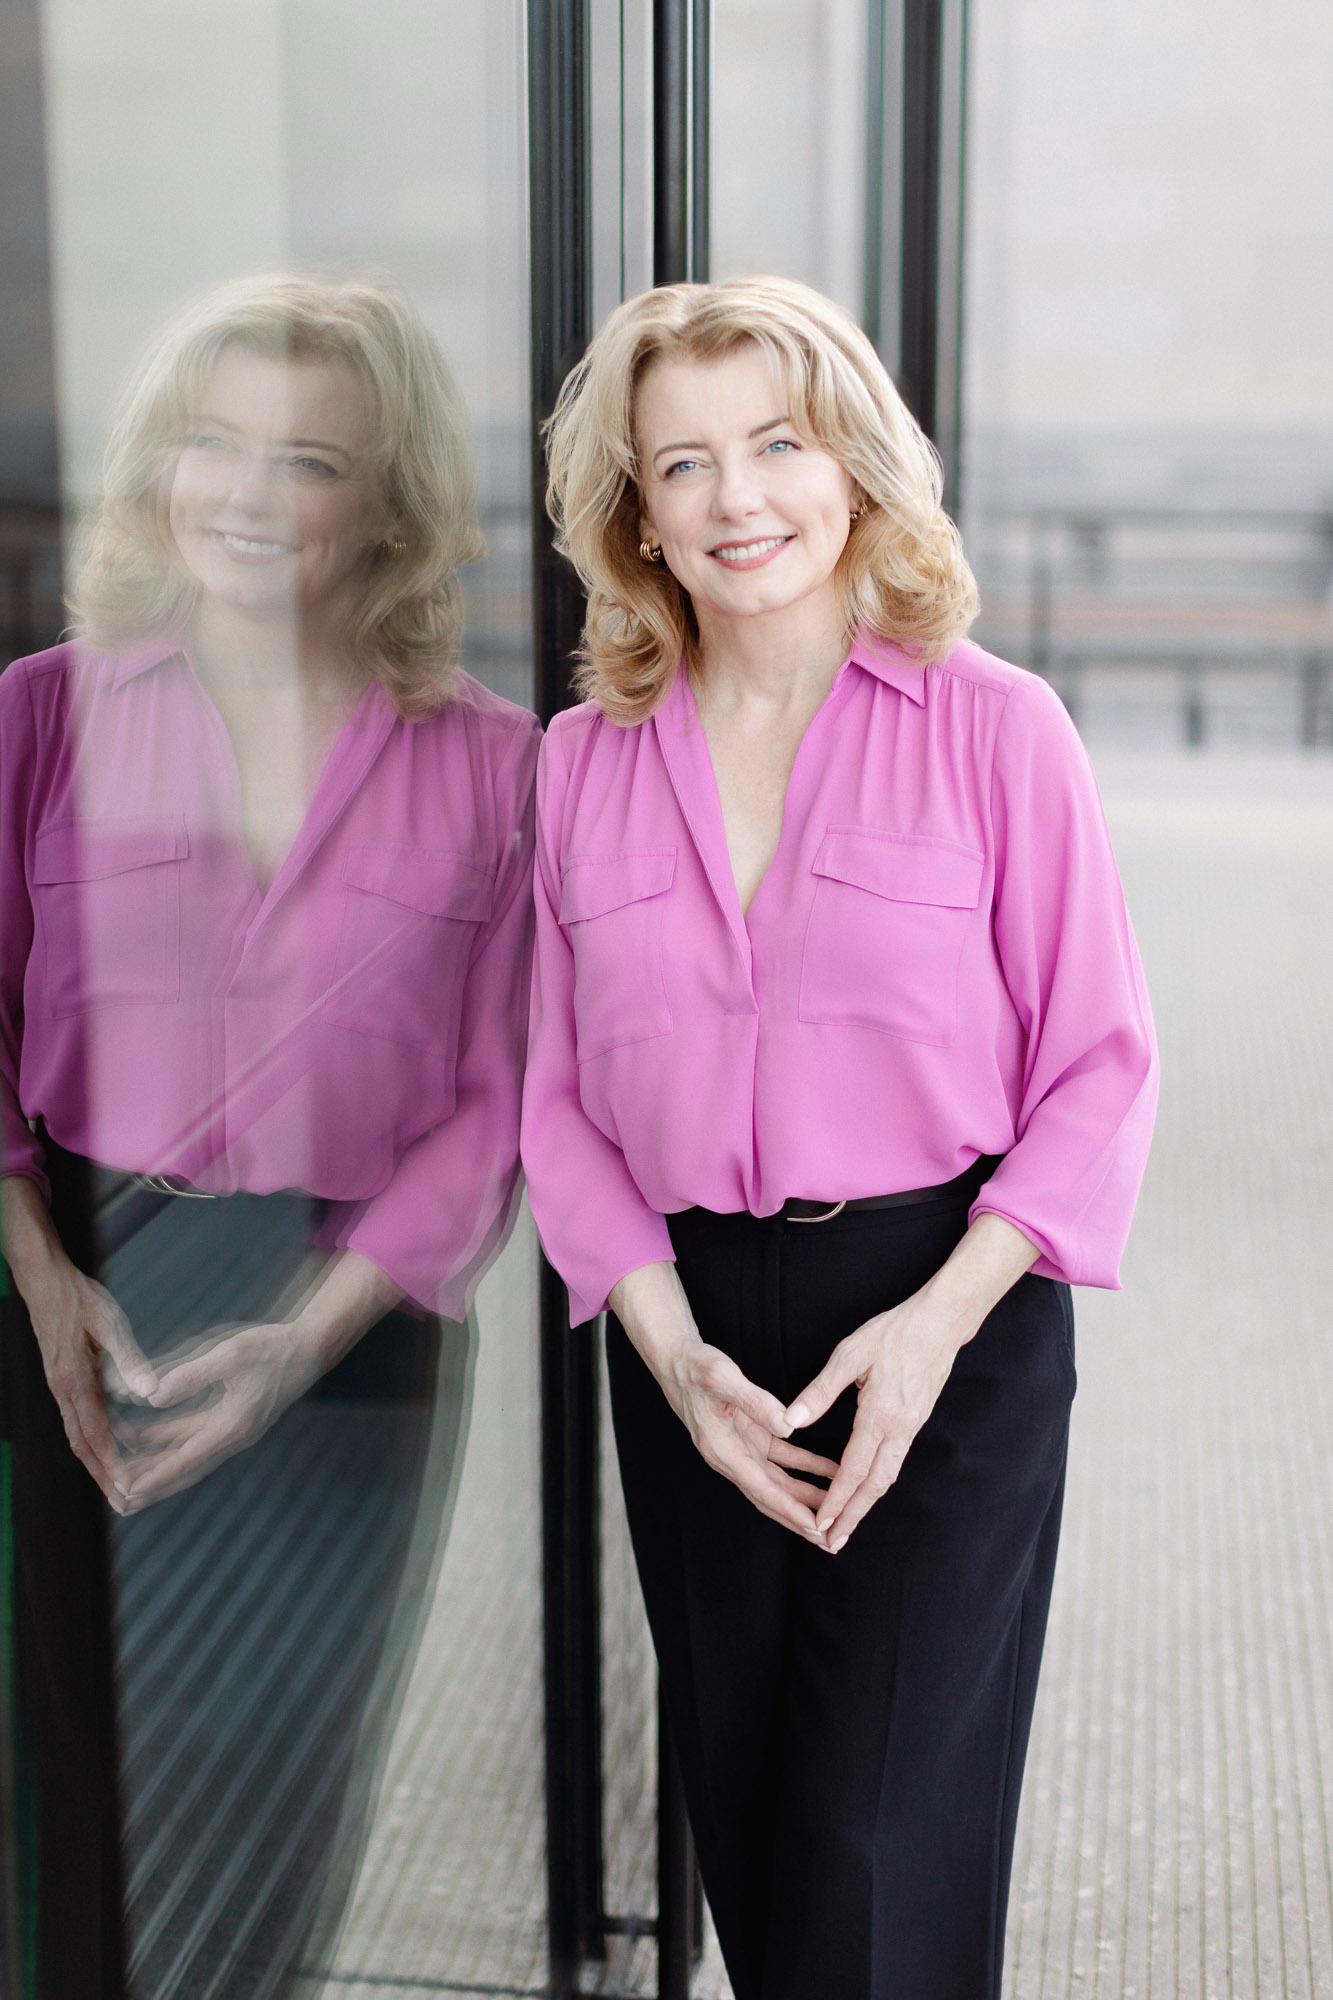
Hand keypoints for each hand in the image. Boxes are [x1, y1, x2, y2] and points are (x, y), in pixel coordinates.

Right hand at [1, 1176, 156, 1511]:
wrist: (44, 1281)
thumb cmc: (79, 1298)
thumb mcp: (109, 1323)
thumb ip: (128, 1358)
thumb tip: (150, 1392)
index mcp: (74, 1382)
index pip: (96, 1436)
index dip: (112, 1466)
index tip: (128, 1491)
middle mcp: (63, 1391)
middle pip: (83, 1445)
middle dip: (104, 1476)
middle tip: (126, 1504)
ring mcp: (61, 1387)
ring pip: (79, 1435)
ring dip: (99, 1463)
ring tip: (121, 1486)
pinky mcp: (64, 1379)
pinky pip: (80, 1419)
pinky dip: (96, 1439)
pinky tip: (116, 1445)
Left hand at [118, 1319, 324, 1506]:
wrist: (310, 1349)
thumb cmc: (270, 1348)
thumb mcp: (229, 1356)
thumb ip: (189, 1377)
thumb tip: (151, 1397)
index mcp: (231, 1426)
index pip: (185, 1461)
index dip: (154, 1478)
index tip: (127, 1494)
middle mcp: (234, 1437)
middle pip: (186, 1471)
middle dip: (154, 1487)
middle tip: (120, 1503)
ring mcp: (236, 1431)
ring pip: (190, 1458)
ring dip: (159, 1468)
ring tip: (127, 1478)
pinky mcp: (235, 1420)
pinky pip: (196, 1439)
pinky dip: (170, 1444)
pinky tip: (148, 1439)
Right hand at [609, 1260, 837, 1546]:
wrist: (678, 1361)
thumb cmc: (697, 1369)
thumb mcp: (723, 1379)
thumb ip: (756, 1402)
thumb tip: (789, 1427)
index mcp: (723, 1451)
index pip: (762, 1489)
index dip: (790, 1510)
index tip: (815, 1527)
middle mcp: (733, 1458)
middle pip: (772, 1497)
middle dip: (801, 1519)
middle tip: (832, 1538)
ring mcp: (743, 1450)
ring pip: (780, 1483)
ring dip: (807, 1498)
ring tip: (838, 1512)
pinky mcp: (752, 1437)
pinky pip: (784, 1460)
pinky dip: (807, 1468)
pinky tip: (830, 1472)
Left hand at [784, 1295, 965, 1552]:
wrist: (941, 1323)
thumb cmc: (893, 1332)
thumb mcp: (850, 1354)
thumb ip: (820, 1391)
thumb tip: (791, 1420)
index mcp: (879, 1414)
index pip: (854, 1469)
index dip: (836, 1501)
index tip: (820, 1524)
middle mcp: (899, 1428)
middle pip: (875, 1485)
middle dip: (852, 1516)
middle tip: (833, 1543)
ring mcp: (911, 1428)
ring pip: (887, 1477)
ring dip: (866, 1505)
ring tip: (846, 1526)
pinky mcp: (916, 1422)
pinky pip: (894, 1462)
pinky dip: (877, 1484)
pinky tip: (864, 1491)